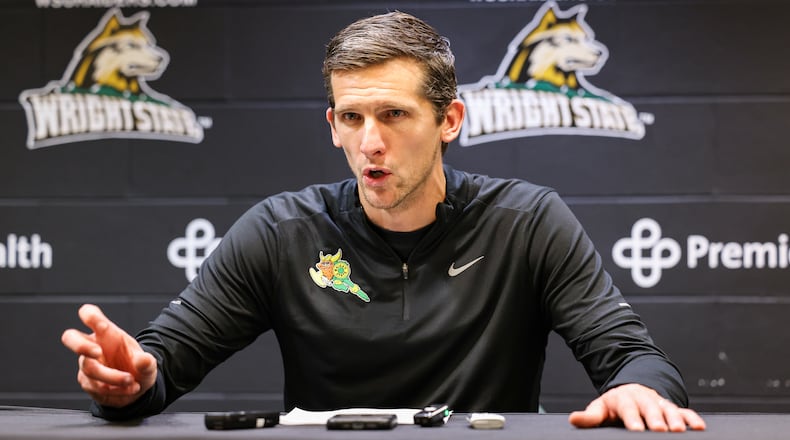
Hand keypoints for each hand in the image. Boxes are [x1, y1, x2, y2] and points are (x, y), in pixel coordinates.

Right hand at [61, 304, 157, 407]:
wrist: (136, 387)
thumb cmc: (137, 366)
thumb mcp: (148, 364)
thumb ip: (147, 362)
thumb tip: (143, 360)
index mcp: (108, 333)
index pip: (91, 316)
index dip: (88, 314)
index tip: (87, 315)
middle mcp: (94, 346)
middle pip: (71, 338)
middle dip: (80, 345)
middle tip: (97, 352)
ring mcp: (87, 364)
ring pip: (90, 369)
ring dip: (113, 378)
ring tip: (132, 382)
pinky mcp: (87, 382)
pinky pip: (96, 387)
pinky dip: (115, 390)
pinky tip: (128, 390)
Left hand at [568, 383, 705, 431]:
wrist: (632, 390)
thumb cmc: (616, 405)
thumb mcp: (601, 408)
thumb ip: (590, 416)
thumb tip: (573, 419)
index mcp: (624, 399)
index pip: (628, 409)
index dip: (633, 419)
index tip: (636, 429)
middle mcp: (644, 400)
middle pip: (650, 409)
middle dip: (656, 419)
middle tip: (661, 430)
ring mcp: (659, 403)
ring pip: (669, 410)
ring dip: (676, 419)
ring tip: (679, 430)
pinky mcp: (672, 407)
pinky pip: (684, 411)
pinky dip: (692, 418)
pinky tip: (699, 427)